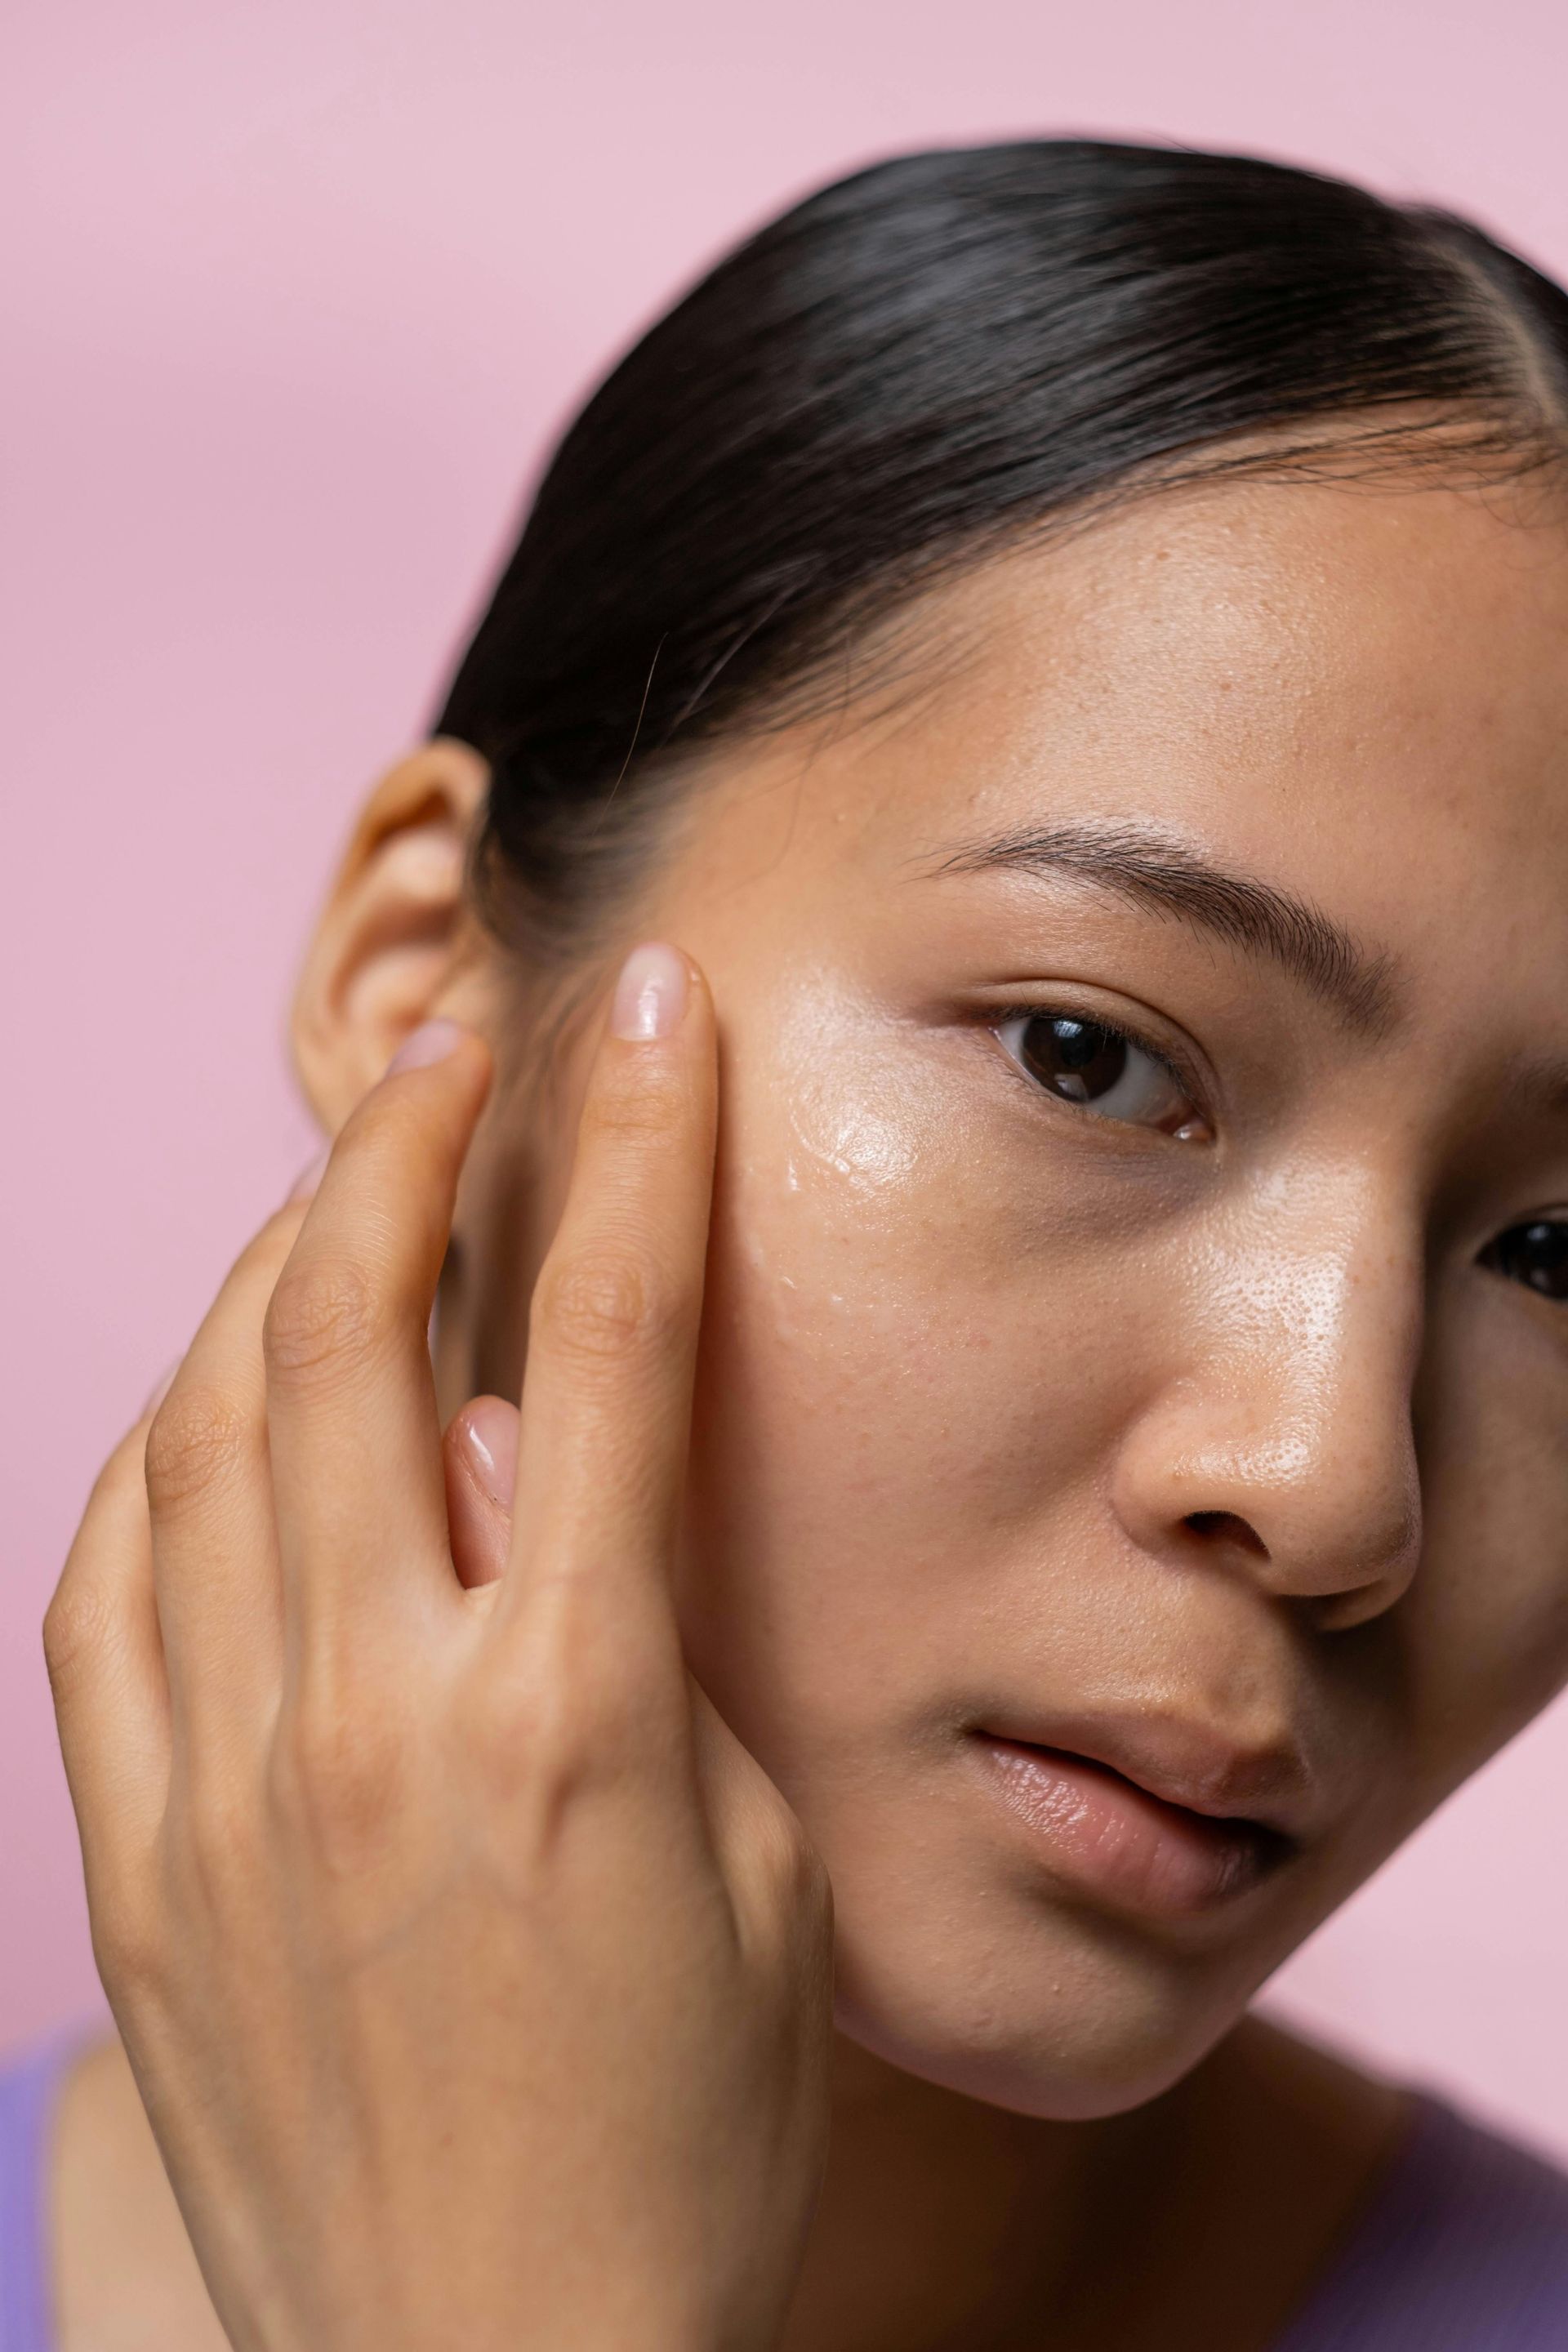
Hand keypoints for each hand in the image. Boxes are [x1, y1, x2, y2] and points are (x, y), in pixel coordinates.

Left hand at [46, 945, 834, 2351]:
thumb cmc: (684, 2135)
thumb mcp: (750, 1871)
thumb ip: (645, 1641)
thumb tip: (515, 1452)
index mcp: (574, 1713)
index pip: (607, 1342)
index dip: (635, 1144)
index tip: (646, 1012)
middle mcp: (377, 1718)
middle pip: (353, 1335)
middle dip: (399, 1151)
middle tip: (445, 1060)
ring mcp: (229, 1784)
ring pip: (205, 1428)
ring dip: (272, 1270)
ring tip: (332, 1201)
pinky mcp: (139, 1855)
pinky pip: (104, 1586)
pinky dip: (159, 1447)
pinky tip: (216, 1401)